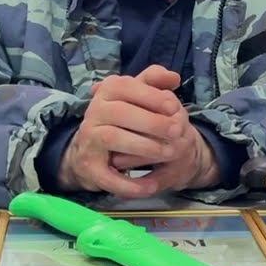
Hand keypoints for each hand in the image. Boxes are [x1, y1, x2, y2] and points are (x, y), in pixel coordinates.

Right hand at [57, 66, 218, 196]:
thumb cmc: (121, 117)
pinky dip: (128, 183)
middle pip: (121, 113)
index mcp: (107, 91)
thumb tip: (174, 78)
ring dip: (143, 146)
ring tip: (169, 153)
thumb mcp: (135, 95)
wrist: (89, 149)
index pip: (126, 87)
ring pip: (113, 138)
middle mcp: (93, 112)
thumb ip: (153, 81)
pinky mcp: (88, 165)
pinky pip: (106, 175)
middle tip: (177, 131)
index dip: (151, 96)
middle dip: (152, 122)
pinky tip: (149, 187)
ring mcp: (88, 139)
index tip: (173, 106)